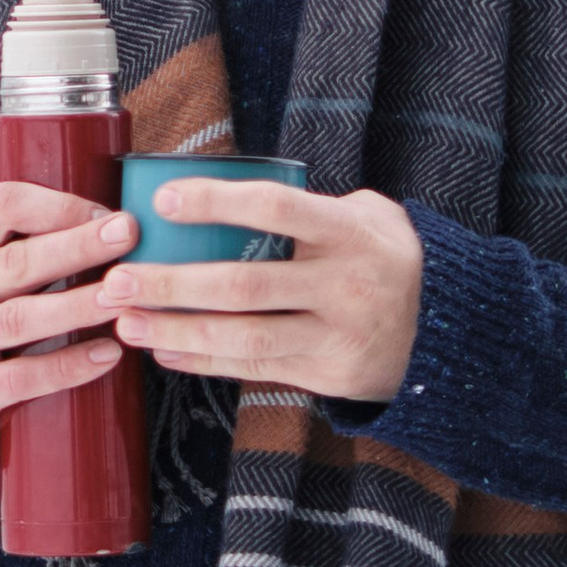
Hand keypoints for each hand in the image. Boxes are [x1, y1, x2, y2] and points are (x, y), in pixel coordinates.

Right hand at [0, 181, 136, 434]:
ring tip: (122, 296)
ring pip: (18, 319)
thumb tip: (106, 219)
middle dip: (77, 246)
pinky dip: (68, 365)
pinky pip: (22, 378)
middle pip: (13, 262)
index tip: (107, 215)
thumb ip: (21, 239)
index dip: (58, 207)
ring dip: (76, 305)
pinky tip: (108, 353)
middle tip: (129, 236)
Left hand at [99, 180, 421, 406]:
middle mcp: (344, 285)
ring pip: (244, 337)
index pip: (275, 208)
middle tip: (116, 279)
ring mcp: (337, 335)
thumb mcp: (368, 216)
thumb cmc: (388, 257)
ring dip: (177, 330)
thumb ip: (307, 205)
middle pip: (244, 285)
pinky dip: (205, 361)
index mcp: (348, 232)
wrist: (451, 332)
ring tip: (125, 321)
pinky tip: (163, 349)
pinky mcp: (329, 375)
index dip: (216, 202)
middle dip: (172, 284)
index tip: (163, 201)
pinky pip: (256, 369)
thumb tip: (225, 190)